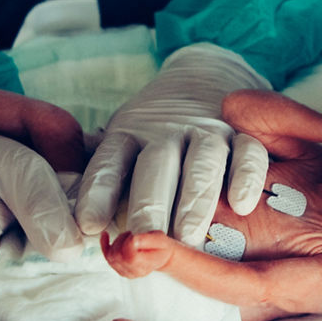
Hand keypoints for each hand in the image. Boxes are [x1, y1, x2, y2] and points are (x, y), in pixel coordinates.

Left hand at [77, 43, 271, 246]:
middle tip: (144, 239)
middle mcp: (167, 132)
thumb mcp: (122, 151)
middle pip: (157, 164)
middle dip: (150, 202)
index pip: (109, 162)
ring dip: (195, 198)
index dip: (98, 192)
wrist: (202, 82)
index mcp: (128, 136)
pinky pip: (250, 153)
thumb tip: (71, 227)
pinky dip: (247, 176)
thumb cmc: (152, 141)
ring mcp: (208, 132)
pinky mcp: (244, 135)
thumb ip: (102, 186)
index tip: (88, 226)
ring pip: (203, 161)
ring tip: (187, 235)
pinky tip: (242, 205)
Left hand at [101, 230, 175, 278]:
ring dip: (116, 242)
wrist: (162, 256)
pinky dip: (104, 244)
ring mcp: (126, 272)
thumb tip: (133, 240)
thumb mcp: (160, 239)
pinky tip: (104, 235)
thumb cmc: (161, 247)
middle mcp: (135, 271)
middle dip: (121, 240)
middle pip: (118, 256)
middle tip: (131, 235)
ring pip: (111, 256)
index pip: (130, 257)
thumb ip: (148, 239)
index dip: (128, 243)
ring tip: (127, 237)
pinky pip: (107, 257)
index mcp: (146, 264)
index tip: (134, 236)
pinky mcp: (119, 269)